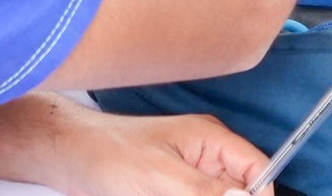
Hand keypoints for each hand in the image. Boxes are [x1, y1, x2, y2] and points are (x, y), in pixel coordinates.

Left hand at [54, 112, 272, 195]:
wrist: (72, 157)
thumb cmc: (110, 153)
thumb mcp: (162, 176)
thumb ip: (205, 190)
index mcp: (211, 140)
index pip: (257, 168)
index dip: (259, 194)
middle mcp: (206, 157)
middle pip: (237, 189)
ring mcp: (190, 175)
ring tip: (162, 194)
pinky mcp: (174, 190)